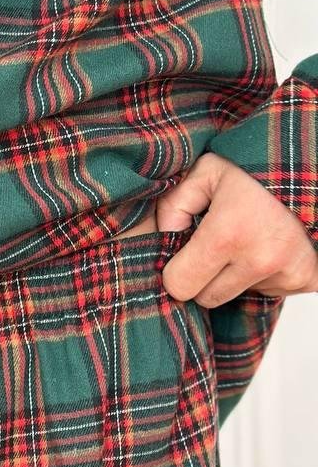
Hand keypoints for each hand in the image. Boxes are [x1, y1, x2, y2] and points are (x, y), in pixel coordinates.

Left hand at [155, 152, 317, 305]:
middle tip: (218, 244)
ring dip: (237, 275)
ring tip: (249, 239)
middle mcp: (260, 260)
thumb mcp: (204, 172)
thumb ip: (173, 206)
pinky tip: (270, 248)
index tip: (183, 255)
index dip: (176, 271)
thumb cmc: (254, 170)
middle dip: (205, 276)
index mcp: (227, 234)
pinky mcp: (308, 279)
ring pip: (239, 295)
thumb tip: (164, 240)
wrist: (311, 169)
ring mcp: (288, 273)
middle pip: (207, 297)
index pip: (180, 286)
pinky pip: (270, 293)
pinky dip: (265, 276)